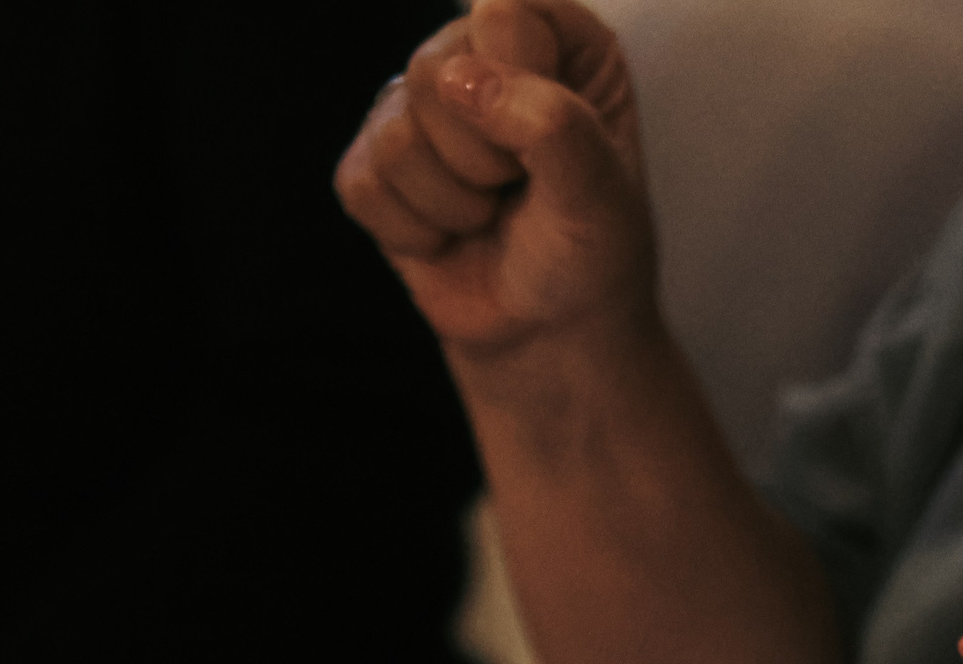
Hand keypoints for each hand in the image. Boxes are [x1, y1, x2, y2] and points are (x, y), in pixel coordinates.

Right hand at [334, 0, 652, 360]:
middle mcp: (484, 56)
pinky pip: (363, 182)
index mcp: (557, 40)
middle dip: (481, 160)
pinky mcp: (375, 160)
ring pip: (394, 132)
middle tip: (517, 193)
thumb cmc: (589, 254)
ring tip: (488, 217)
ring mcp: (422, 107)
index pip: (504, 13)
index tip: (545, 149)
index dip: (517, 87)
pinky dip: (413, 230)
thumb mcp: (600, 194)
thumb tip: (463, 83)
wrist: (550, 332)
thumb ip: (553, 124)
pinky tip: (448, 236)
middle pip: (434, 71)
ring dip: (452, 203)